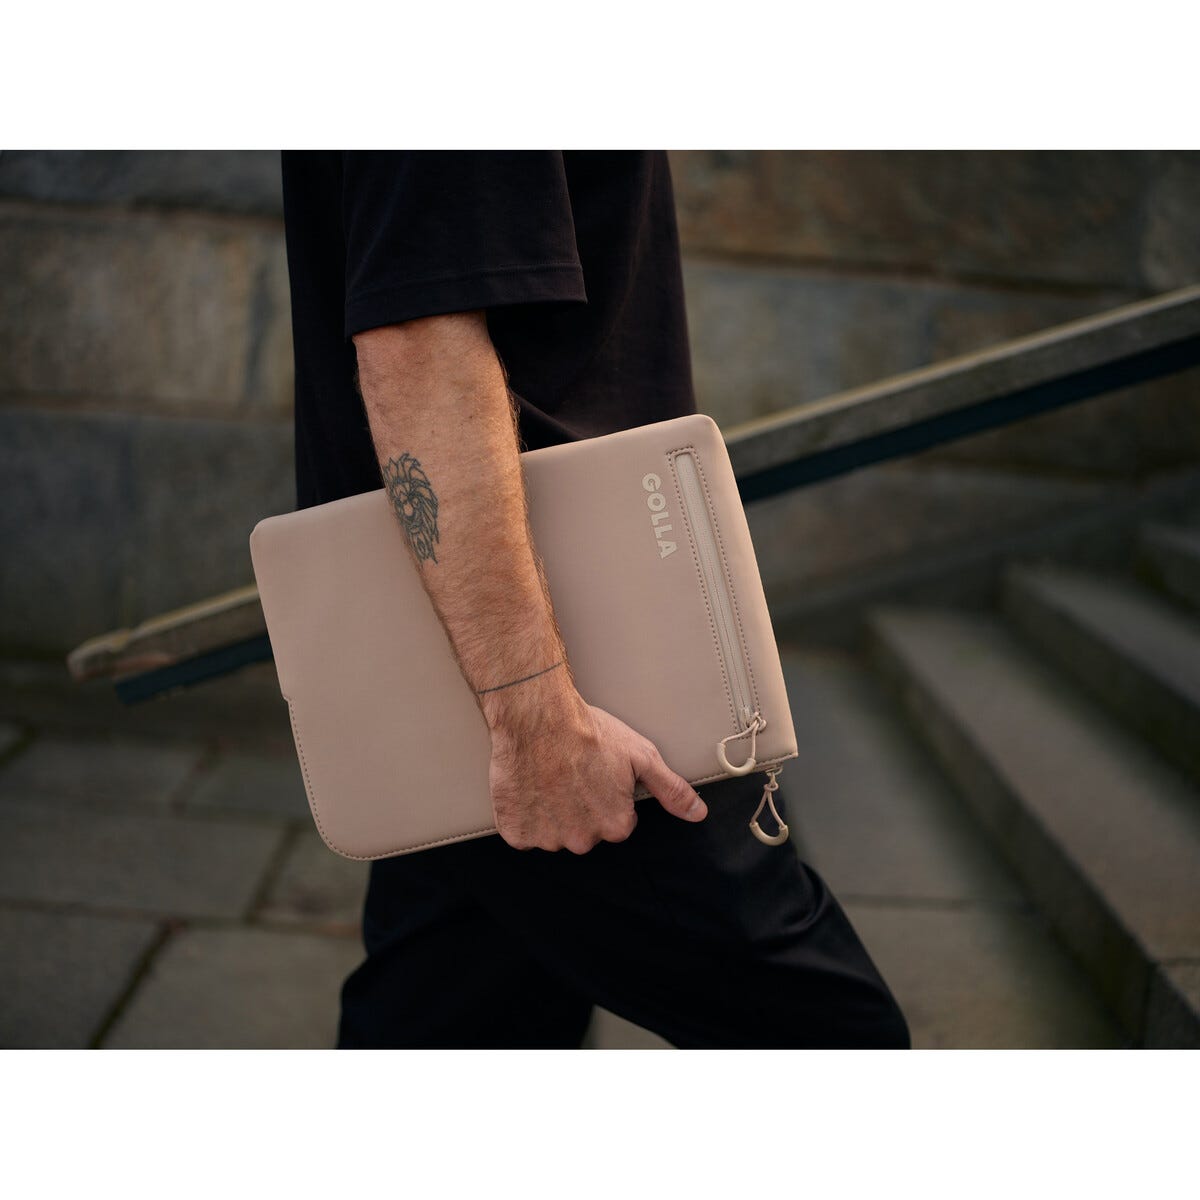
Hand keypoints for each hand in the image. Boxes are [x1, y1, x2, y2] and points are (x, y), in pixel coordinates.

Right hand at [487, 690, 707, 853]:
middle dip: (581, 808)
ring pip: (554, 832)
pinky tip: (530, 787)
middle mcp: (583, 840)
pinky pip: (522, 832)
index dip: (608, 796)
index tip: (597, 774)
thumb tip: (697, 813)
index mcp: (616, 825)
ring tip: (550, 776)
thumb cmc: (590, 733)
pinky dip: (524, 814)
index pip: (618, 822)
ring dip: (552, 812)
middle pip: (585, 831)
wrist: (539, 717)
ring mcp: (548, 839)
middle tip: (574, 774)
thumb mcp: (642, 757)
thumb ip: (672, 790)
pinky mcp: (516, 832)